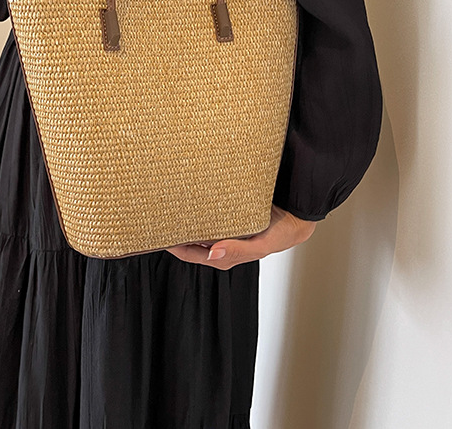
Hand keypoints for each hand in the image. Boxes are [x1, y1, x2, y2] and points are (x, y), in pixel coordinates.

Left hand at [165, 204, 317, 269]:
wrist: (296, 217)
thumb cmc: (280, 234)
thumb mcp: (260, 245)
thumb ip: (238, 250)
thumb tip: (212, 253)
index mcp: (223, 254)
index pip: (188, 252)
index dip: (171, 244)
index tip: (155, 233)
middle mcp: (219, 243)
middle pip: (188, 239)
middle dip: (172, 229)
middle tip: (155, 212)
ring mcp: (223, 230)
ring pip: (196, 226)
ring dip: (184, 217)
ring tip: (167, 201)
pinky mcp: (228, 217)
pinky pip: (207, 214)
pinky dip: (197, 207)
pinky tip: (190, 195)